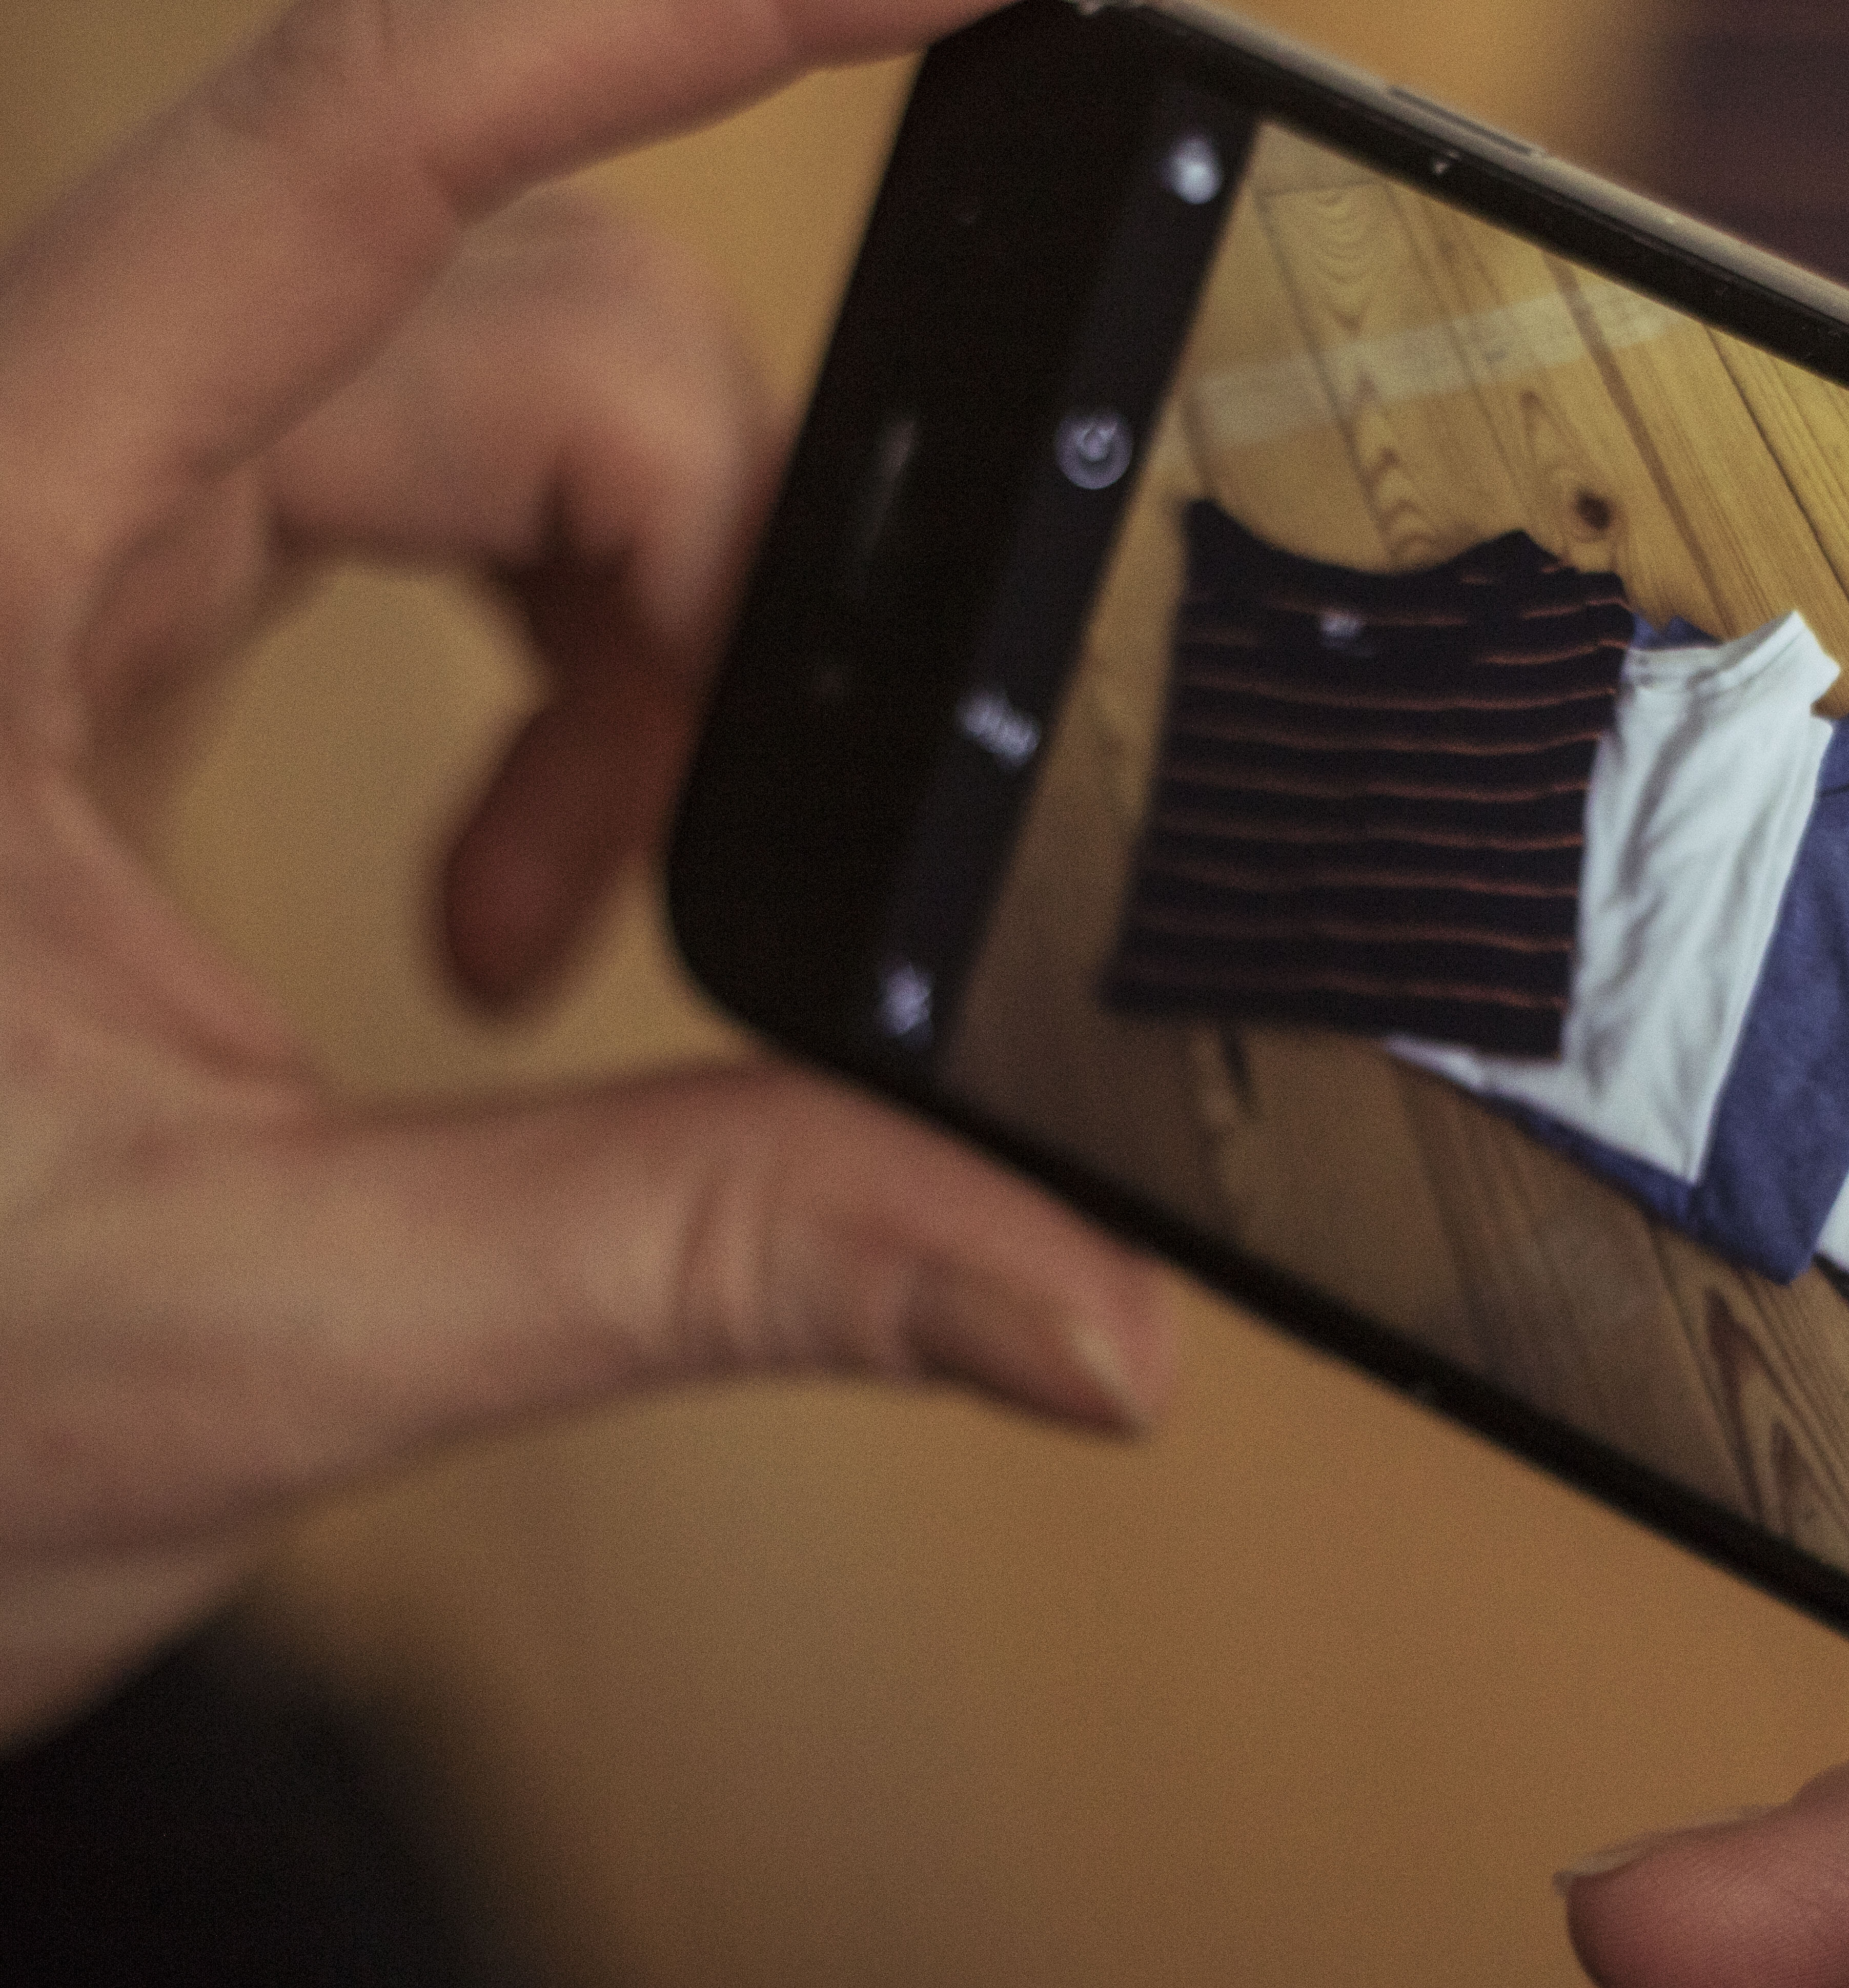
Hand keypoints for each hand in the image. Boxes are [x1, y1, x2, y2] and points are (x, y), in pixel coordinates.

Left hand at [0, 0, 1172, 1744]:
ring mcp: (52, 545)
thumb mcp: (247, 1329)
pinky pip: (407, 522)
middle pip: (508, 320)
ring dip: (627, 642)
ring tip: (566, 921)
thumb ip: (686, 1261)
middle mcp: (6, 491)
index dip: (669, 8)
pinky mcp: (92, 623)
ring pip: (483, 410)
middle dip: (706, 560)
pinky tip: (502, 906)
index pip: (351, 141)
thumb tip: (1075, 1298)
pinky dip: (545, 680)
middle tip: (746, 846)